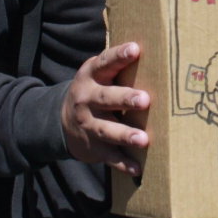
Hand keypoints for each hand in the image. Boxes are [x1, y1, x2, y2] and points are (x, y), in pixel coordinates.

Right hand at [60, 42, 149, 175]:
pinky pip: (109, 156)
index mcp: (91, 76)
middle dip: (125, 99)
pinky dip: (123, 163)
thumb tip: (157, 49)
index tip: (135, 49)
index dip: (119, 56)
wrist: (60, 121)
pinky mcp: (93, 147)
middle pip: (106, 98)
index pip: (104, 63)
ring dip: (125, 135)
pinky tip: (137, 168)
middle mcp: (86, 99)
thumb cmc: (94, 90)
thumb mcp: (98, 74)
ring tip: (143, 139)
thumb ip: (118, 65)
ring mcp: (88, 124)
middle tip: (145, 100)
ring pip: (106, 130)